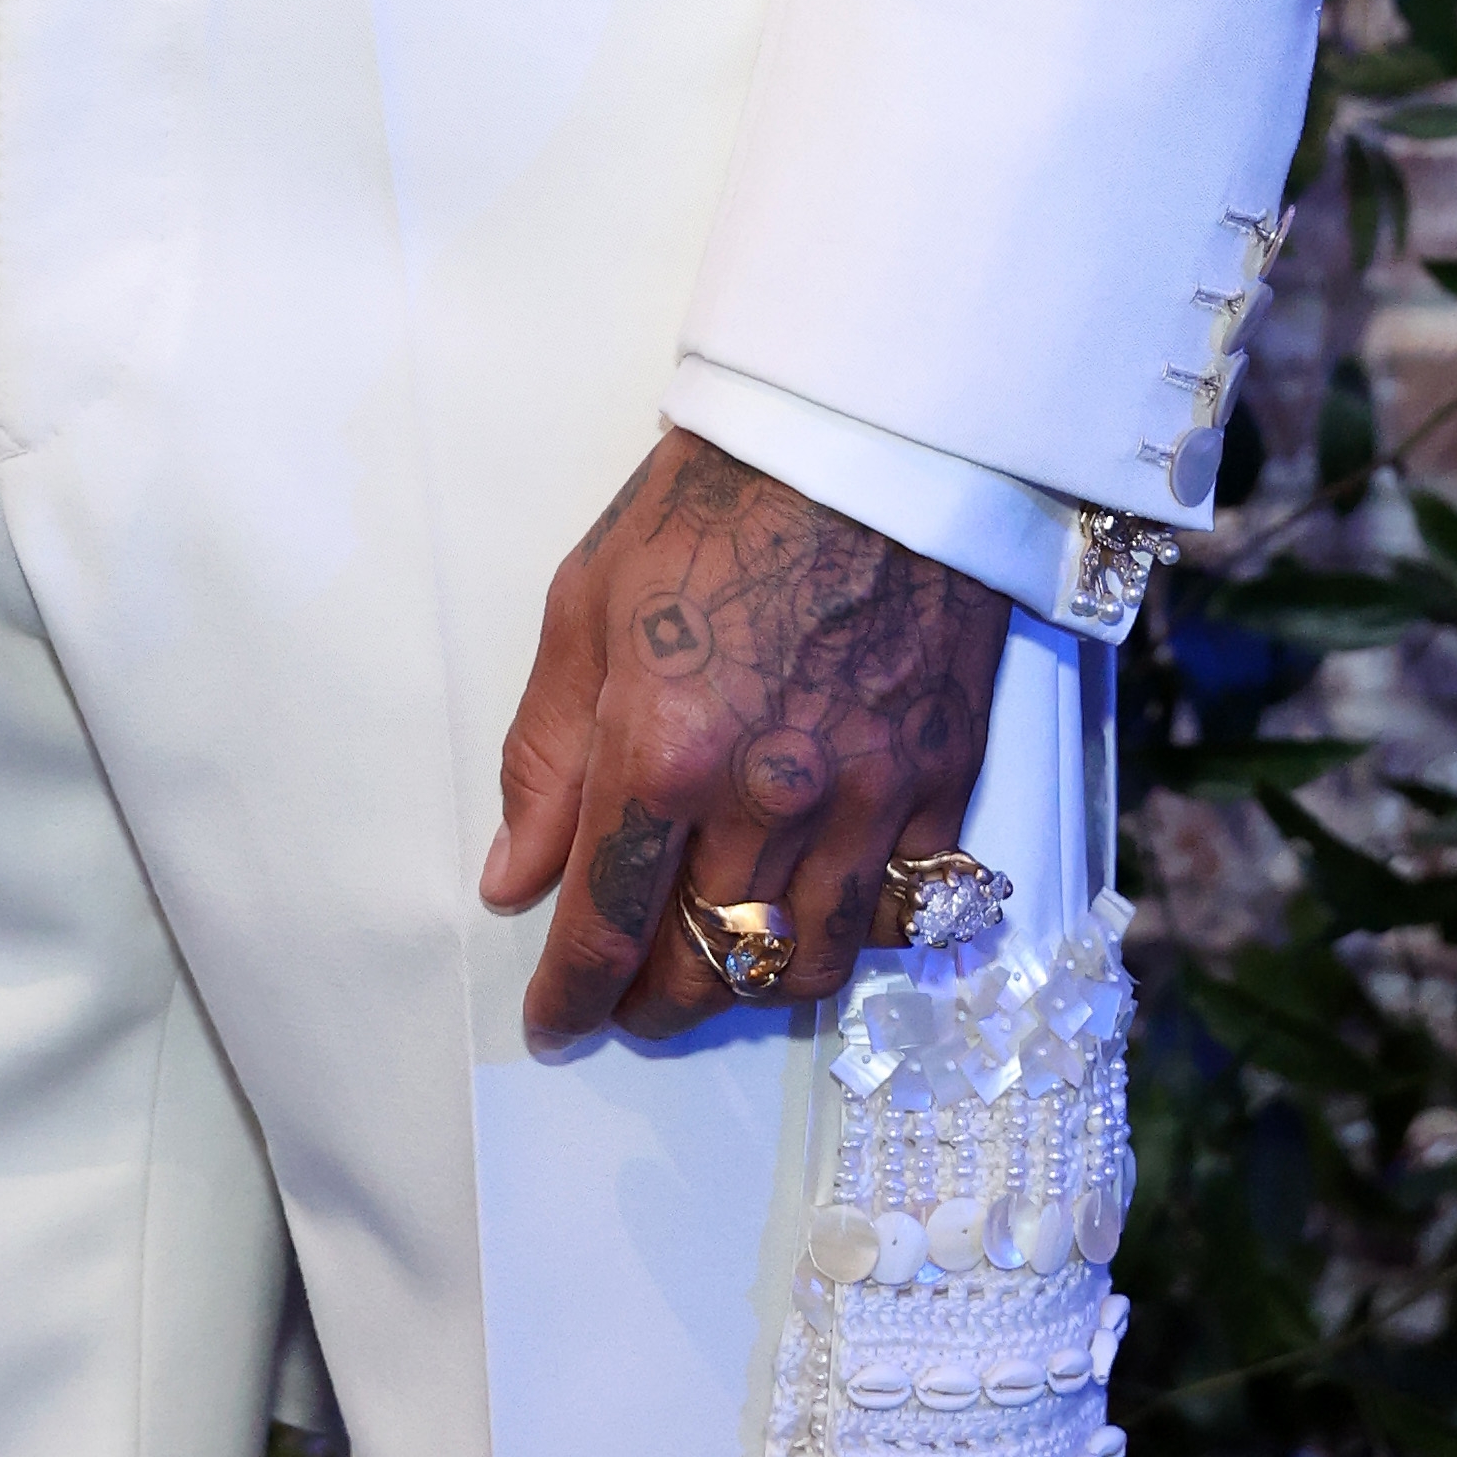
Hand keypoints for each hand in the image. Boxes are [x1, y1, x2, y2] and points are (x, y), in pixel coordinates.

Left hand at [479, 434, 1005, 1043]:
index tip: (556, 1023)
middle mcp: (768, 797)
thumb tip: (514, 879)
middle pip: (705, 969)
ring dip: (749, 987)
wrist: (867, 433)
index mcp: (664, 749)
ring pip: (807, 967)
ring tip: (717, 966)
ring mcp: (866, 796)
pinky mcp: (942, 780)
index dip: (571, 996)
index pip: (606, 926)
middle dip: (652, 1005)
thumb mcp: (587, 605)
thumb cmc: (714, 503)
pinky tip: (814, 918)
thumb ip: (546, 756)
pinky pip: (899, 913)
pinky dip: (851, 939)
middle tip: (627, 996)